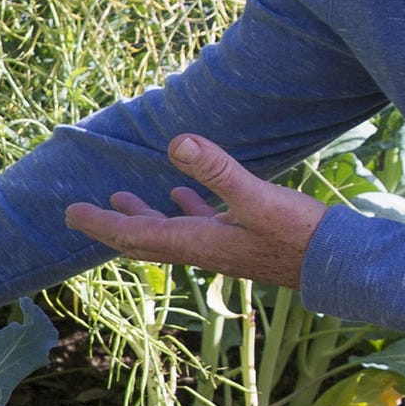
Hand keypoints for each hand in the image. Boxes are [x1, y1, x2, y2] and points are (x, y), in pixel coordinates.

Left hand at [63, 134, 326, 291]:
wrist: (335, 263)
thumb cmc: (297, 234)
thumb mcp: (255, 196)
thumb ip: (215, 169)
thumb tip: (176, 141)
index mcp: (196, 242)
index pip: (134, 234)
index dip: (100, 223)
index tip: (69, 214)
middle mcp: (201, 249)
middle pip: (143, 240)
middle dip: (111, 225)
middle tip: (80, 214)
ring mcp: (220, 246)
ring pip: (169, 233)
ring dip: (142, 217)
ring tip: (121, 198)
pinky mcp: (240, 239)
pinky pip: (199, 226)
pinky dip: (183, 210)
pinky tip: (183, 197)